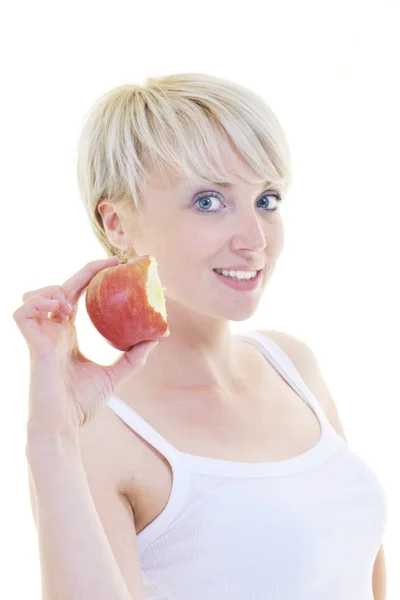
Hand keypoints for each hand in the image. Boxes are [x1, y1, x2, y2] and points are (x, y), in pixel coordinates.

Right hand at [13, 256, 158, 435]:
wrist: (64, 426)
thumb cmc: (81, 404)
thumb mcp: (114, 375)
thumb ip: (133, 357)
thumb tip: (156, 338)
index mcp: (68, 335)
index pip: (77, 295)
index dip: (92, 276)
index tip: (116, 265)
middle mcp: (53, 331)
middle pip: (62, 287)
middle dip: (86, 270)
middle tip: (112, 262)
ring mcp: (41, 337)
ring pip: (35, 294)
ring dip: (55, 289)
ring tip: (74, 304)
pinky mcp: (33, 345)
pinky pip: (23, 312)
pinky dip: (40, 303)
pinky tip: (61, 311)